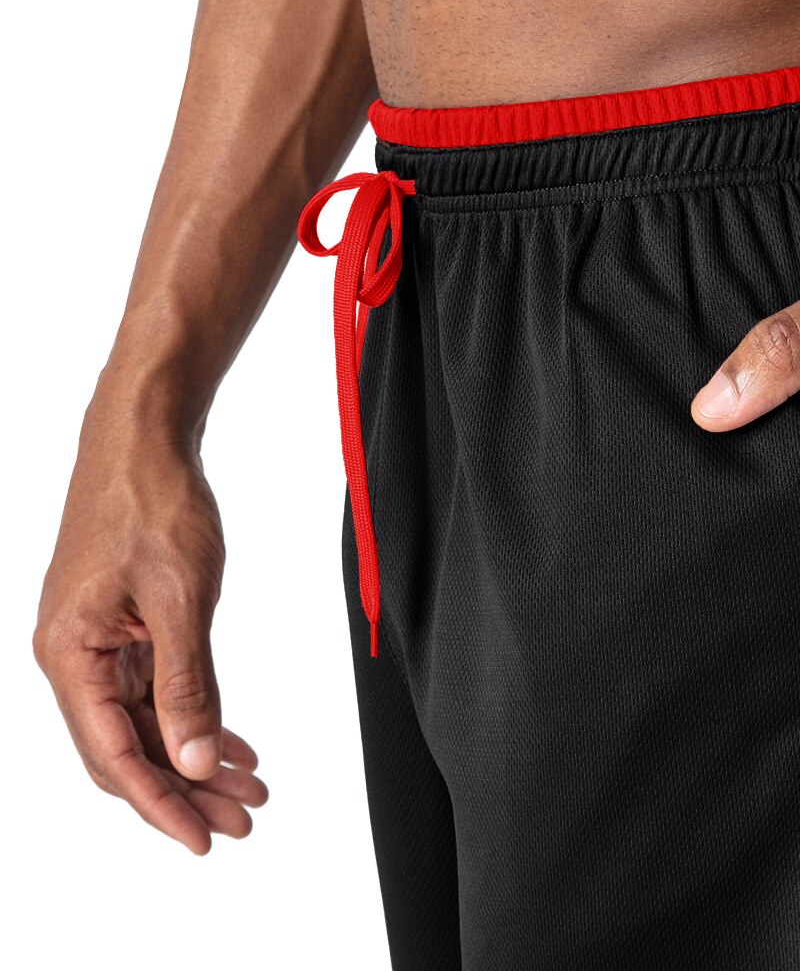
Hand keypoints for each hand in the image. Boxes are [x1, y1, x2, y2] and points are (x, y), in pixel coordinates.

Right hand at [32, 421, 267, 854]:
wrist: (144, 438)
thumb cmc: (155, 504)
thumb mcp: (181, 599)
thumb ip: (187, 683)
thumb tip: (191, 761)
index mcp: (70, 656)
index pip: (115, 757)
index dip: (161, 805)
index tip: (205, 841)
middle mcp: (74, 657)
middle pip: (129, 748)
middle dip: (186, 789)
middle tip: (245, 820)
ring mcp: (97, 641)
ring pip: (146, 722)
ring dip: (195, 756)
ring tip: (250, 788)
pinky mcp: (122, 625)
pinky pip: (155, 689)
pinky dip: (194, 715)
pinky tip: (232, 741)